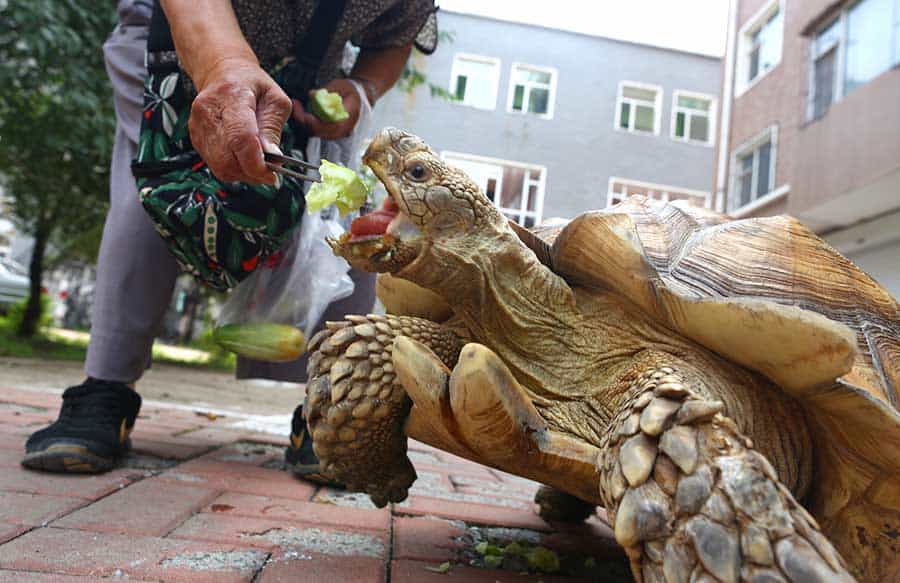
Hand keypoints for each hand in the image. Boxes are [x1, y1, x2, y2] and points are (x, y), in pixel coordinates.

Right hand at [188, 57, 291, 184]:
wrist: (223, 73)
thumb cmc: (253, 86)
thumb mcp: (275, 100)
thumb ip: (273, 128)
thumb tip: (272, 156)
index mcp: (231, 95)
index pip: (240, 138)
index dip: (256, 163)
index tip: (272, 174)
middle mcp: (209, 111)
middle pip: (227, 158)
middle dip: (252, 173)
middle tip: (269, 172)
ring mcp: (198, 126)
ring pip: (220, 167)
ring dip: (243, 174)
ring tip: (258, 164)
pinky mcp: (195, 138)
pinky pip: (215, 165)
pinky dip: (233, 169)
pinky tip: (244, 158)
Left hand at [291, 78, 361, 140]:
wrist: (357, 97)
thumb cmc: (349, 90)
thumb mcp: (340, 85)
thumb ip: (328, 90)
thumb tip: (311, 94)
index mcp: (349, 118)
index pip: (331, 126)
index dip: (316, 123)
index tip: (304, 114)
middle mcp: (343, 130)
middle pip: (320, 132)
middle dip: (304, 121)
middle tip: (295, 105)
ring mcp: (336, 133)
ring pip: (316, 132)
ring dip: (303, 121)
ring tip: (297, 105)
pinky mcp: (329, 132)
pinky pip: (315, 130)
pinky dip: (306, 122)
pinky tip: (302, 111)